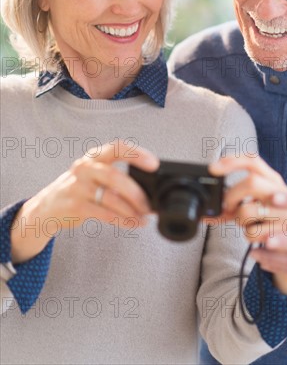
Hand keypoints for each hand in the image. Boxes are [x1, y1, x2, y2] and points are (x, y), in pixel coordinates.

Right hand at [10, 141, 158, 263]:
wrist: (47, 207)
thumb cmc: (78, 189)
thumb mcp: (93, 175)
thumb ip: (116, 177)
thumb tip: (148, 191)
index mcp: (93, 157)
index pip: (117, 147)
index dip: (136, 154)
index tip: (154, 164)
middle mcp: (84, 168)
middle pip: (115, 177)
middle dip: (136, 193)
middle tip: (149, 205)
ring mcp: (78, 187)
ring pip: (111, 198)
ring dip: (131, 210)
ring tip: (143, 217)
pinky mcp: (75, 206)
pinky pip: (104, 214)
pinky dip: (122, 220)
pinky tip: (132, 223)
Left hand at [209, 155, 286, 294]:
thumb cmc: (273, 218)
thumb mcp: (256, 205)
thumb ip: (231, 207)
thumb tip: (205, 215)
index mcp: (272, 179)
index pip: (252, 160)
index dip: (232, 161)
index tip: (213, 168)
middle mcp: (280, 190)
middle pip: (251, 182)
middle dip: (232, 196)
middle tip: (229, 206)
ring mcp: (285, 209)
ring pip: (247, 210)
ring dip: (240, 221)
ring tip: (249, 223)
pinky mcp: (285, 230)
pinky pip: (253, 233)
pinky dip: (248, 236)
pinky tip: (258, 234)